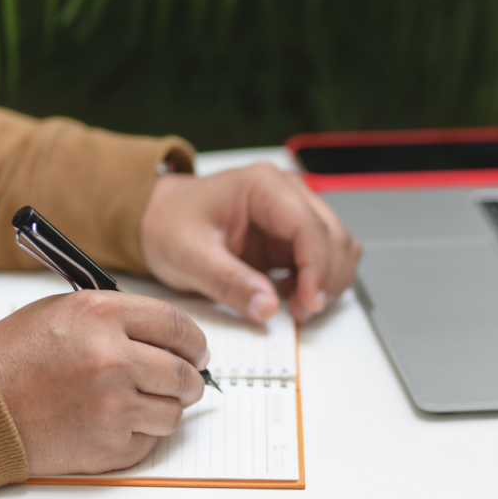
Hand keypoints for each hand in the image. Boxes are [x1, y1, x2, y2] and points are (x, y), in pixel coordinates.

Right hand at [0, 291, 207, 474]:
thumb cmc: (12, 357)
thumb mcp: (64, 310)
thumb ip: (120, 318)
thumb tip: (171, 337)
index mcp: (103, 315)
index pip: (178, 326)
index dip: (195, 342)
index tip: (197, 351)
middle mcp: (113, 358)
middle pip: (185, 374)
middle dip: (190, 380)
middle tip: (183, 382)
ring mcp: (111, 406)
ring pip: (172, 412)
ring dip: (163, 409)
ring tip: (135, 403)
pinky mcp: (105, 447)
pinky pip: (148, 442)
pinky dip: (137, 436)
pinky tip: (110, 423)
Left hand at [140, 163, 361, 323]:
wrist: (158, 218)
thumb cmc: (170, 224)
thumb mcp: (191, 257)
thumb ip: (230, 282)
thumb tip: (268, 307)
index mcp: (264, 186)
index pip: (311, 227)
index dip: (318, 269)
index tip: (310, 303)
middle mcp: (287, 193)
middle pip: (335, 236)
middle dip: (326, 279)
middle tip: (301, 312)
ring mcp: (293, 213)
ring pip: (339, 247)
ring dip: (328, 281)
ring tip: (296, 306)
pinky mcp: (292, 235)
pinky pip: (325, 258)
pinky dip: (319, 281)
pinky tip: (292, 295)